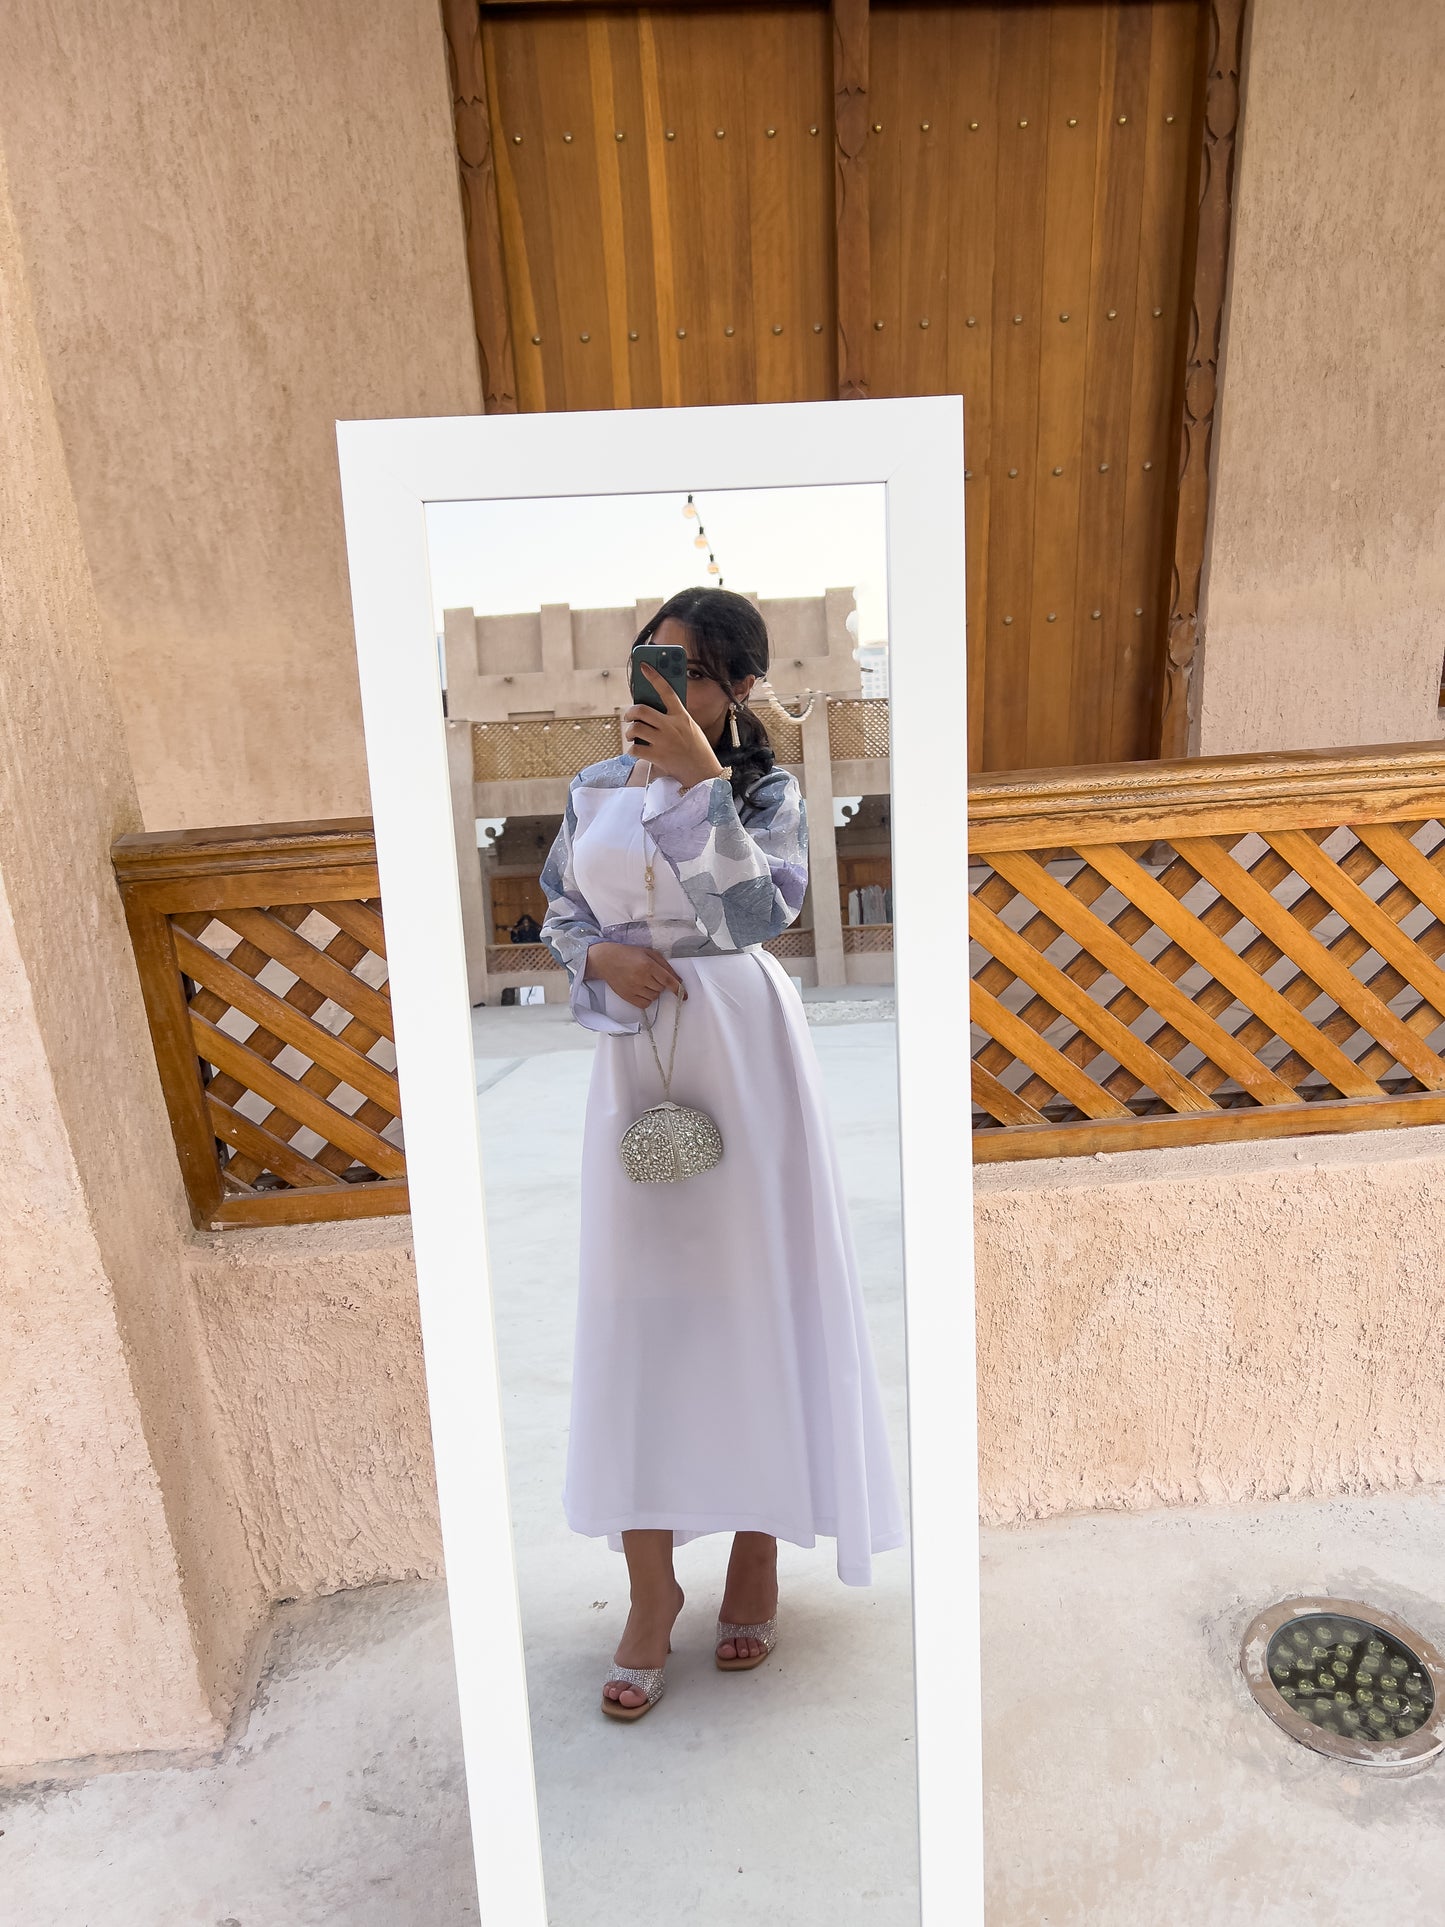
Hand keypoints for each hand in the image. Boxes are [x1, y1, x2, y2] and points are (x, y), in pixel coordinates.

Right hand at [584, 941, 688, 1010]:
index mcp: (648, 965)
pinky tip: (642, 990)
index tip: (684, 995)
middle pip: (661, 989)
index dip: (678, 989)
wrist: (606, 960)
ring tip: (644, 981)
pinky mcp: (627, 996)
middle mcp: (641, 977)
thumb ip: (665, 965)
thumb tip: (677, 979)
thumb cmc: (628, 954)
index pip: (668, 980)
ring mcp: (633, 988)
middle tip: (651, 975)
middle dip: (660, 984)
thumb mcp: (648, 952)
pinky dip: (647, 999)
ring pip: (654, 997)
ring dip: (654, 991)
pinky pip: (645, 1004)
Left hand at [623, 663, 725, 789]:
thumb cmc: (696, 749)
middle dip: (631, 712)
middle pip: (642, 710)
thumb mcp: (690, 728)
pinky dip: (632, 750)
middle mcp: (671, 726)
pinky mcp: (657, 757)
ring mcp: (664, 741)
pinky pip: (635, 749)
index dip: (654, 676)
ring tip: (631, 734)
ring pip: (635, 728)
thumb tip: (651, 711)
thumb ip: (674, 718)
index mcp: (681, 716)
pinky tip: (635, 751)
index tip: (643, 666)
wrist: (703, 773)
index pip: (667, 690)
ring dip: (630, 731)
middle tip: (629, 716)